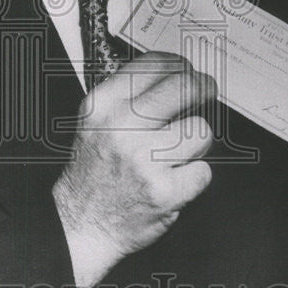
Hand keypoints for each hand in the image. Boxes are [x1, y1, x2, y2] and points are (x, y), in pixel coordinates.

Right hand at [53, 51, 216, 287]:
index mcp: (103, 105)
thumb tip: (174, 73)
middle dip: (203, 88)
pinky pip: (203, 170)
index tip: (187, 70)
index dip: (180, 65)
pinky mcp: (164, 190)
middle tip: (206, 92)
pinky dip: (195, 177)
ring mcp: (144, 159)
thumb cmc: (94, 172)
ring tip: (176, 154)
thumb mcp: (96, 122)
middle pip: (185, 87)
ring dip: (196, 143)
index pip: (154, 64)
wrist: (81, 223)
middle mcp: (121, 127)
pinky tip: (174, 180)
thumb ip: (128, 96)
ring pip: (200, 130)